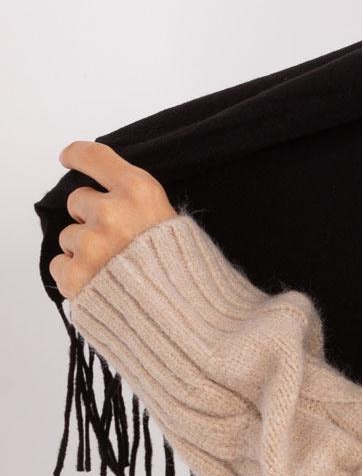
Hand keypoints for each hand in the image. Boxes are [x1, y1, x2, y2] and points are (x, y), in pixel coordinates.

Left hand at [50, 140, 175, 300]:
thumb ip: (138, 205)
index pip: (95, 158)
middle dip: (90, 218)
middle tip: (116, 240)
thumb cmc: (186, 275)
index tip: (67, 156)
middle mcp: (111, 212)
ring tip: (114, 270)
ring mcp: (91, 245)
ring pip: (68, 237)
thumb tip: (110, 198)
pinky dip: (75, 277)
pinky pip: (59, 266)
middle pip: (77, 201)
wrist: (188, 320)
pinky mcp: (76, 276)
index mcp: (139, 192)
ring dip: (84, 251)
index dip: (77, 155)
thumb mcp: (175, 222)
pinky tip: (101, 285)